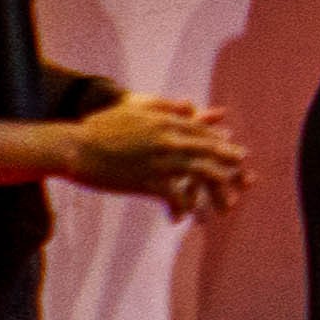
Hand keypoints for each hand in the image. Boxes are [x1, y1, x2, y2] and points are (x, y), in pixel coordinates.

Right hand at [64, 91, 248, 218]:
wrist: (74, 148)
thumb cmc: (100, 127)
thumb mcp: (135, 108)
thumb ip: (165, 106)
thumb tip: (190, 104)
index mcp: (167, 122)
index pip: (203, 132)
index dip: (221, 143)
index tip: (235, 152)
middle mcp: (169, 141)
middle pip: (209, 153)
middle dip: (230, 164)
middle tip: (245, 176)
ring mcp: (160, 162)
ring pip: (199, 175)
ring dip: (216, 190)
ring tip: (227, 203)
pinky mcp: (147, 183)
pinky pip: (175, 196)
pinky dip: (183, 206)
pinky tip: (185, 215)